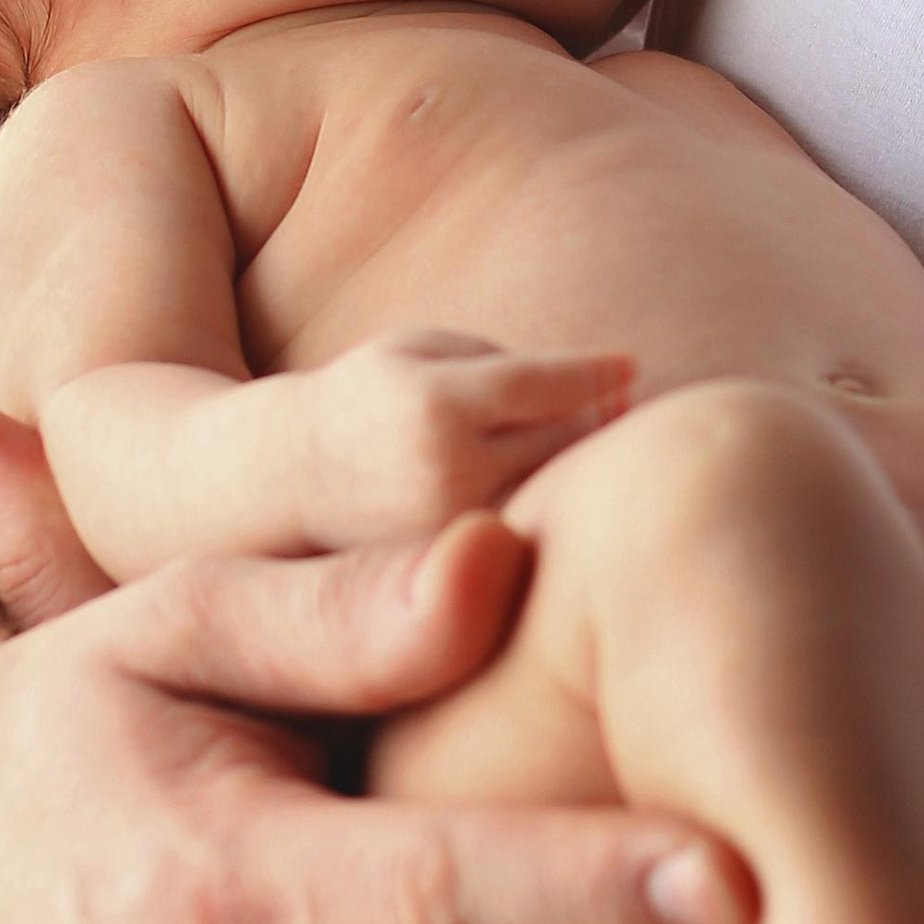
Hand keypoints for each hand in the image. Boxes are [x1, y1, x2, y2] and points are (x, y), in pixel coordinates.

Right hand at [296, 327, 640, 536]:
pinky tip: (558, 490)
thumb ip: (504, 364)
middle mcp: (447, 474)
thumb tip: (607, 389)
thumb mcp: (425, 350)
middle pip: (564, 440)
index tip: (629, 364)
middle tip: (621, 403)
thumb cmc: (375, 397)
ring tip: (598, 442)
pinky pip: (528, 535)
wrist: (293, 483)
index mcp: (438, 406)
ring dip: (584, 465)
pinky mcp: (453, 573)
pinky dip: (552, 511)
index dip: (598, 373)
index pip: (548, 385)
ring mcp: (451, 533)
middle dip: (599, 418)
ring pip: (554, 491)